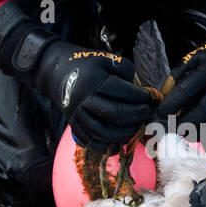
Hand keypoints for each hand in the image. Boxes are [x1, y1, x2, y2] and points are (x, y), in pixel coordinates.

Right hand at [32, 40, 152, 147]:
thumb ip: (125, 71)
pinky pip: (88, 141)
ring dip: (122, 133)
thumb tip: (140, 90)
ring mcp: (78, 114)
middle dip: (135, 115)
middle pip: (115, 113)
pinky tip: (116, 145)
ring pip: (102, 131)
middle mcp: (85, 99)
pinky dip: (103, 146)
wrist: (57, 72)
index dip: (140, 97)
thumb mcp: (106, 60)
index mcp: (94, 81)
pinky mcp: (73, 124)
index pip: (123, 92)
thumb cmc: (87, 65)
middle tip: (145, 112)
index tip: (148, 98)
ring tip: (134, 128)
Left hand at [155, 0, 205, 130]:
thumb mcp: (193, 58)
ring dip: (200, 132)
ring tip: (186, 135)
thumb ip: (177, 75)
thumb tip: (164, 96)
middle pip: (203, 110)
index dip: (170, 105)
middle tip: (170, 130)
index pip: (186, 91)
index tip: (158, 115)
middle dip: (184, 123)